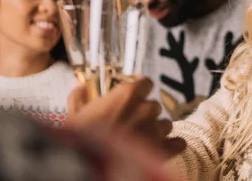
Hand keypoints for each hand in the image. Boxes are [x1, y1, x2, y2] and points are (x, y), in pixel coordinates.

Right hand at [67, 77, 185, 157]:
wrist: (86, 167)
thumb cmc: (79, 140)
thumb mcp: (73, 115)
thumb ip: (80, 97)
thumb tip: (82, 86)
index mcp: (127, 95)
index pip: (146, 83)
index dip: (140, 91)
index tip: (133, 98)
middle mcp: (145, 109)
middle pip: (154, 106)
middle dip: (145, 114)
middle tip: (131, 124)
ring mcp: (156, 130)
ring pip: (166, 124)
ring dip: (156, 131)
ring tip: (141, 140)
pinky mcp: (163, 151)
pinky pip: (178, 143)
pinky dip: (172, 146)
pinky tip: (163, 148)